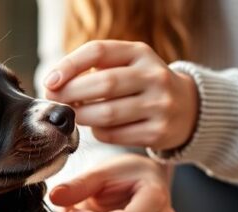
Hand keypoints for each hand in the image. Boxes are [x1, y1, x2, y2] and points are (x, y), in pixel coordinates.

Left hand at [44, 40, 198, 149]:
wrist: (187, 108)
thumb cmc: (141, 85)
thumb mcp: (126, 64)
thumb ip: (94, 68)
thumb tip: (53, 84)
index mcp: (141, 52)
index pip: (99, 51)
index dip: (69, 65)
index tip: (50, 81)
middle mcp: (154, 76)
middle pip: (103, 84)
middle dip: (71, 95)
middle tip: (54, 102)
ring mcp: (159, 105)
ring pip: (107, 114)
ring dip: (81, 116)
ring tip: (72, 115)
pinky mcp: (158, 132)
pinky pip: (114, 135)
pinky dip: (98, 132)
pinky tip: (96, 127)